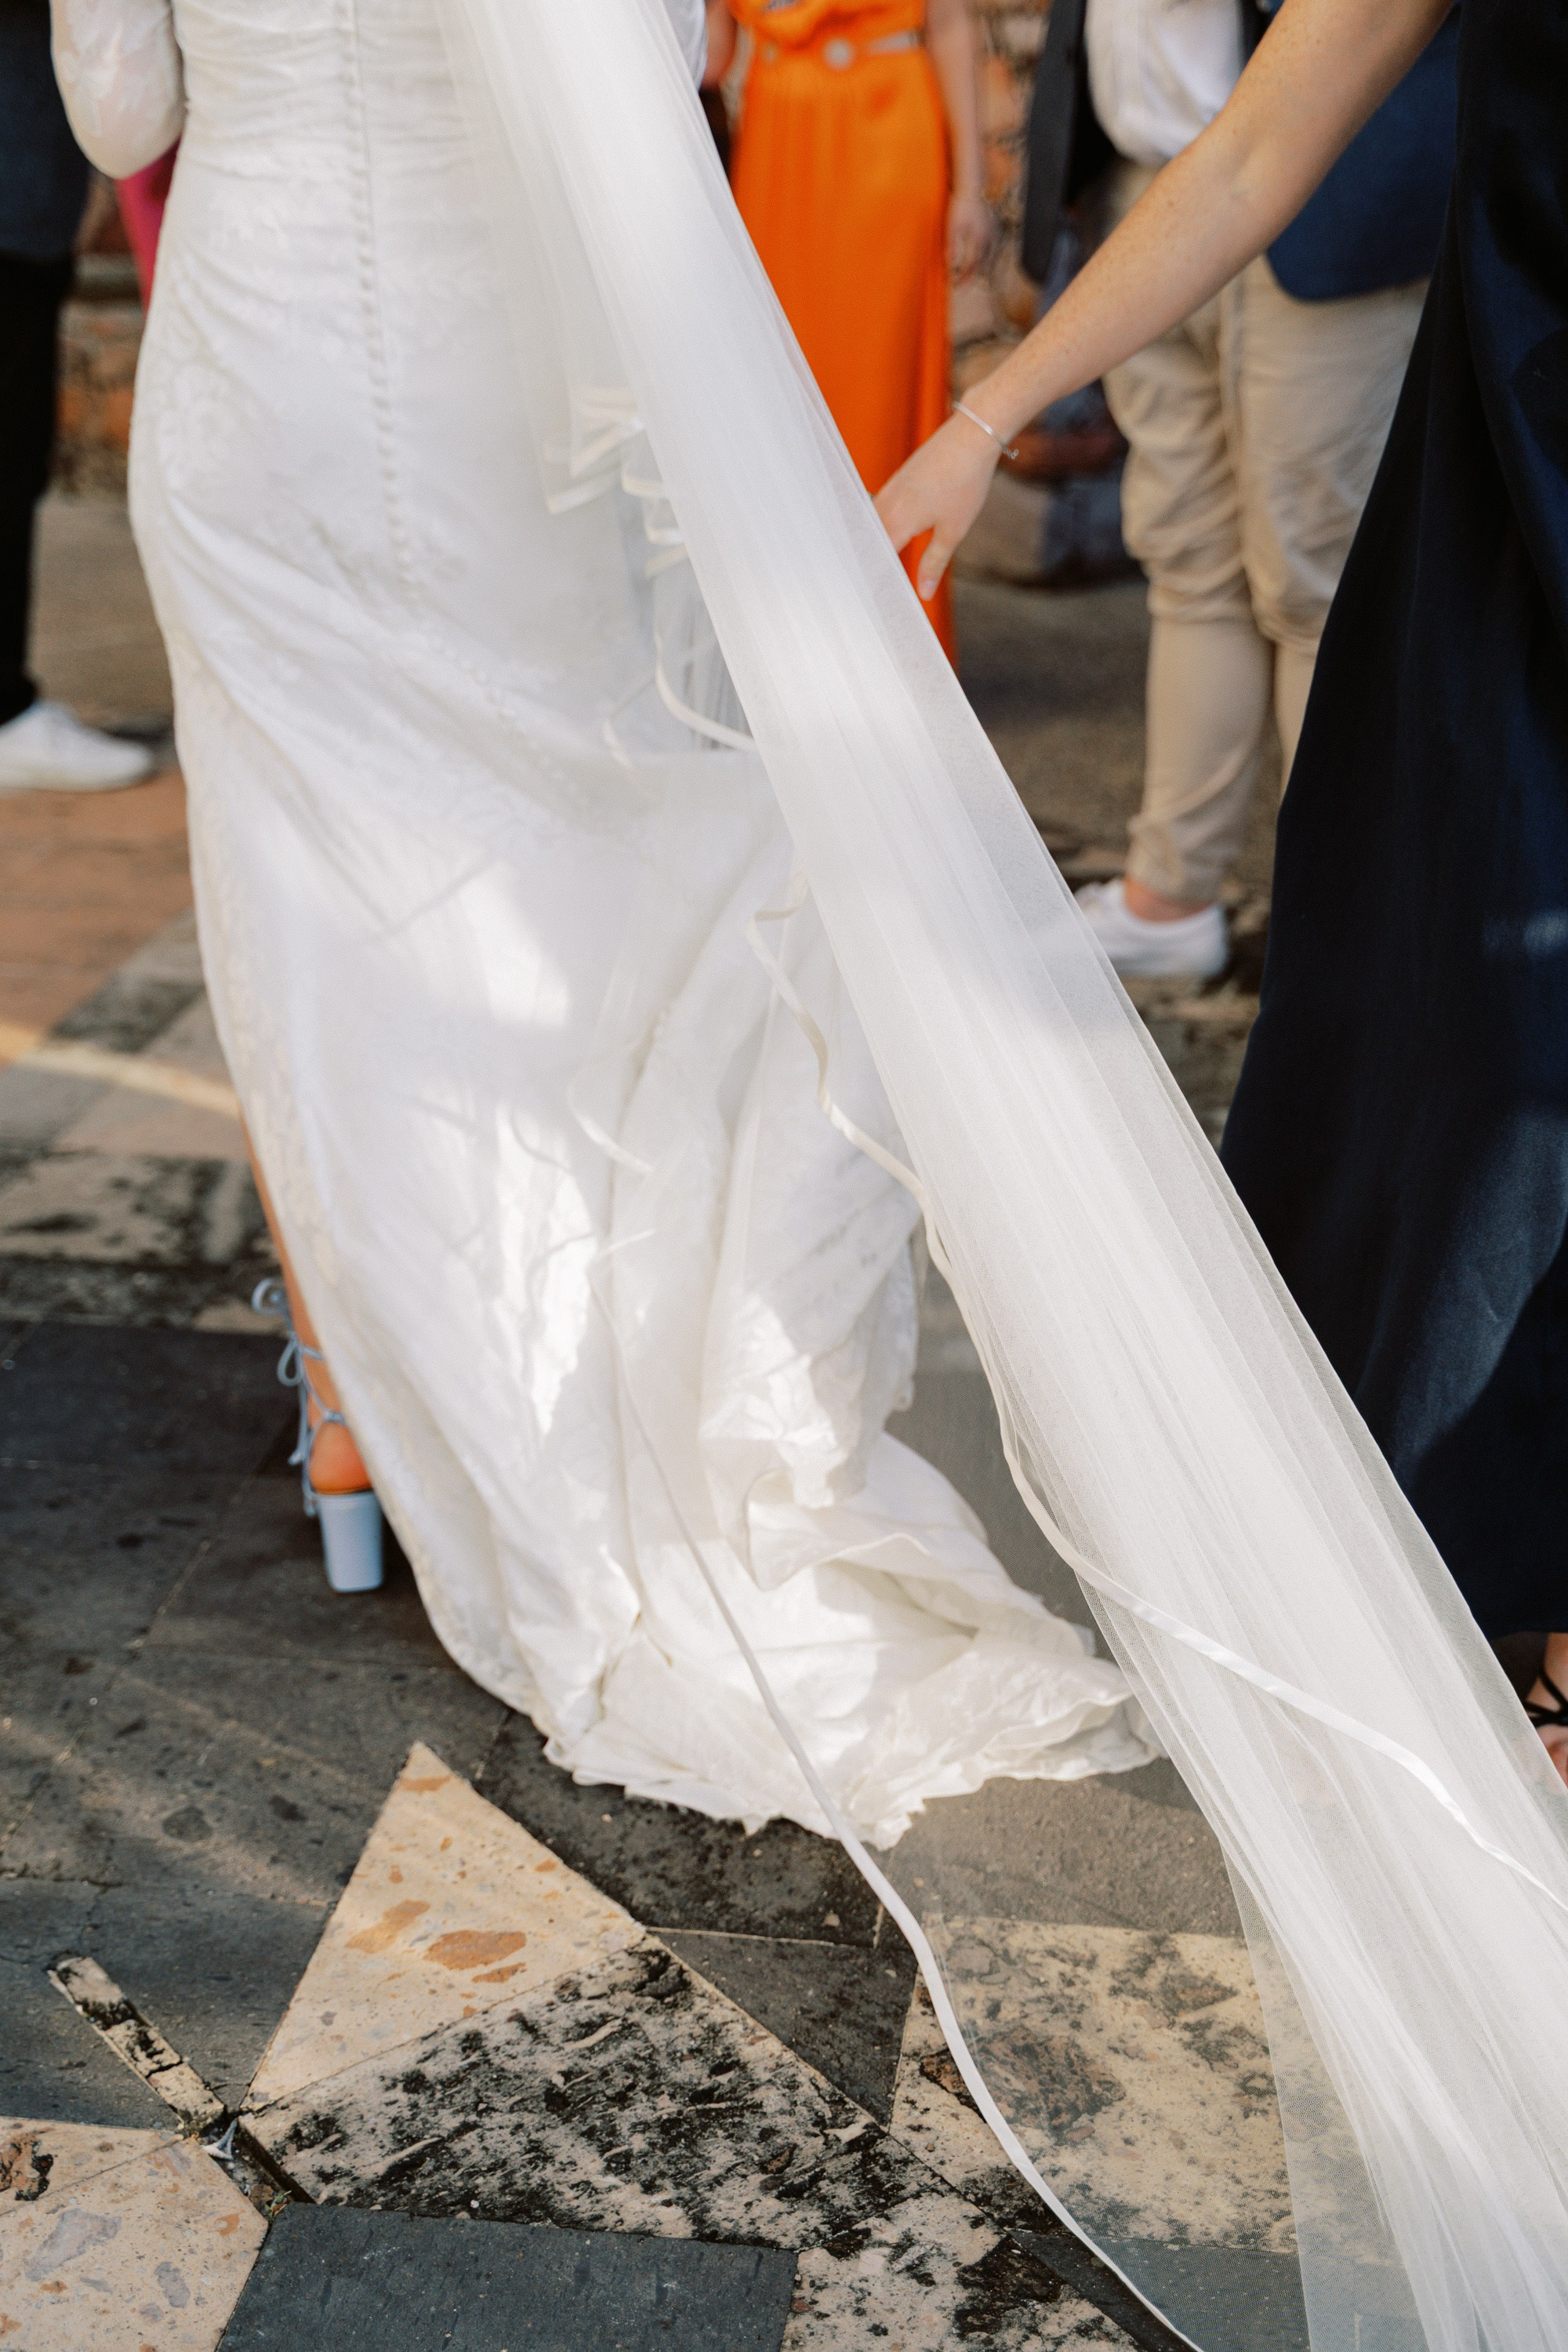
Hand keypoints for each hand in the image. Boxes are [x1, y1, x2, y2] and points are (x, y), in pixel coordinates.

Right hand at [875, 412, 997, 601]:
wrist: (970, 438)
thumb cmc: (964, 483)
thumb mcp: (952, 531)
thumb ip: (933, 564)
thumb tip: (922, 594)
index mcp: (895, 523)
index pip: (875, 561)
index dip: (873, 581)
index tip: (871, 600)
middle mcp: (884, 506)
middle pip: (866, 544)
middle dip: (867, 566)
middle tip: (866, 590)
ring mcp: (888, 490)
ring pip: (870, 526)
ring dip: (871, 546)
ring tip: (873, 567)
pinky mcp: (896, 480)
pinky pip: (878, 510)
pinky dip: (878, 528)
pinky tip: (885, 536)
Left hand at [947, 190, 993, 281]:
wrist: (972, 188)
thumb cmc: (960, 206)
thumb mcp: (951, 226)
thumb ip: (951, 246)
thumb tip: (948, 264)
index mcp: (977, 240)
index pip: (970, 266)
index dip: (962, 277)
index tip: (954, 284)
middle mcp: (988, 240)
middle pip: (981, 265)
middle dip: (971, 277)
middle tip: (962, 286)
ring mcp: (993, 234)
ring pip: (990, 258)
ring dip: (981, 270)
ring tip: (974, 278)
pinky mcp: (995, 228)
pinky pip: (994, 248)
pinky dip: (989, 258)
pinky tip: (985, 261)